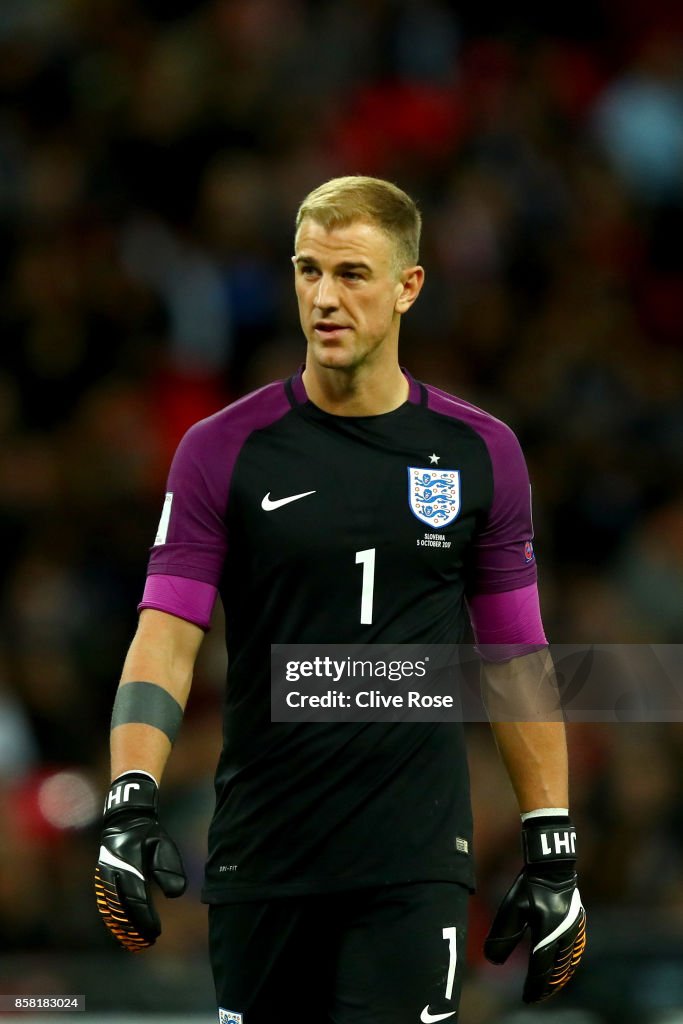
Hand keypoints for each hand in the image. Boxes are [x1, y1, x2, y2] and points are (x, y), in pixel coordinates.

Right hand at [95, 771, 185, 951]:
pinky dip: (114, 921)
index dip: (146, 918)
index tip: (156, 932)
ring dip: (123, 928)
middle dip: (136, 928)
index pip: (138, 898)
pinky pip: (106, 906)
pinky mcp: (102, 881)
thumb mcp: (164, 846)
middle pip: (123, 909)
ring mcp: (104, 877)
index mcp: (130, 864)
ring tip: (137, 942)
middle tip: (149, 941)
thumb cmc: (148, 835)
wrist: (124, 821)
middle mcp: (113, 873)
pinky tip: (123, 932)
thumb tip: (175, 894)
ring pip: (112, 910)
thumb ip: (170, 869)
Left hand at [484, 816, 585, 1002]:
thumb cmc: (529, 887)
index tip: (527, 998)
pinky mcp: (578, 924)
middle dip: (546, 986)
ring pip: (568, 964)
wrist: (553, 867)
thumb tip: (493, 960)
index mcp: (548, 936)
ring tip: (549, 987)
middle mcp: (564, 938)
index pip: (540, 970)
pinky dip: (568, 965)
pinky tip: (563, 967)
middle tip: (537, 996)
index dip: (534, 987)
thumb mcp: (511, 910)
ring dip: (558, 978)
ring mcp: (574, 931)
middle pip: (556, 971)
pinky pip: (575, 952)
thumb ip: (502, 937)